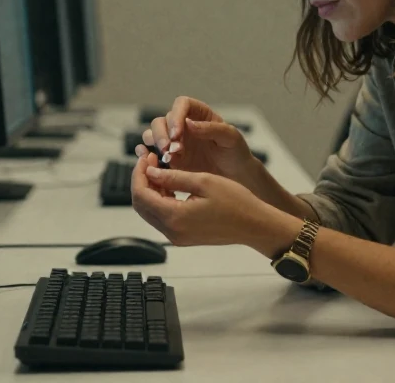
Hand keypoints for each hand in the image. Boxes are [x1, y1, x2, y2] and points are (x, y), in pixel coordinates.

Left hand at [130, 153, 296, 254]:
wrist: (255, 225)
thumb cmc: (237, 202)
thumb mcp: (204, 181)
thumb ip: (173, 176)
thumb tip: (150, 171)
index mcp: (175, 217)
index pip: (141, 194)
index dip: (139, 173)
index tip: (146, 157)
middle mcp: (172, 231)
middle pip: (141, 205)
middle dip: (141, 181)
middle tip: (150, 161)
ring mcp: (177, 237)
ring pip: (150, 211)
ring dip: (151, 190)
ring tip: (160, 169)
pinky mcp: (183, 237)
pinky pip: (162, 217)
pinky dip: (161, 199)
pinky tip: (171, 184)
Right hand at [135, 96, 259, 186]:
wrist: (235, 177)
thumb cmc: (236, 153)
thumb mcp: (231, 138)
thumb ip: (212, 128)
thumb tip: (189, 123)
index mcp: (199, 113)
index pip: (181, 104)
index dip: (176, 116)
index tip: (177, 133)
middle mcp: (183, 124)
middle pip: (162, 120)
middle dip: (162, 133)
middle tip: (169, 150)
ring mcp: (174, 141)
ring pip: (152, 134)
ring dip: (155, 144)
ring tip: (166, 157)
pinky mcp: (169, 158)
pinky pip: (151, 152)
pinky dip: (146, 154)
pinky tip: (149, 161)